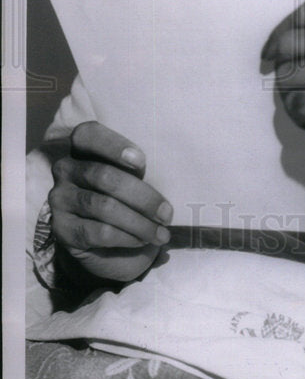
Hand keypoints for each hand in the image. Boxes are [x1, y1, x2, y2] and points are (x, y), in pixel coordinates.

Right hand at [48, 121, 172, 283]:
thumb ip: (139, 170)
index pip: (87, 134)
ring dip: (139, 223)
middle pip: (104, 176)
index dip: (113, 145)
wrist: (109, 244)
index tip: (141, 162)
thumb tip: (170, 174)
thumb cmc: (128, 199)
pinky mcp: (62, 229)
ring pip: (104, 207)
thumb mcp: (134, 178)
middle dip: (142, 196)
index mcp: (82, 148)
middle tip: (167, 213)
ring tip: (161, 233)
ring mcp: (60, 199)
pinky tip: (142, 240)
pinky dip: (126, 237)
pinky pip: (99, 232)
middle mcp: (65, 169)